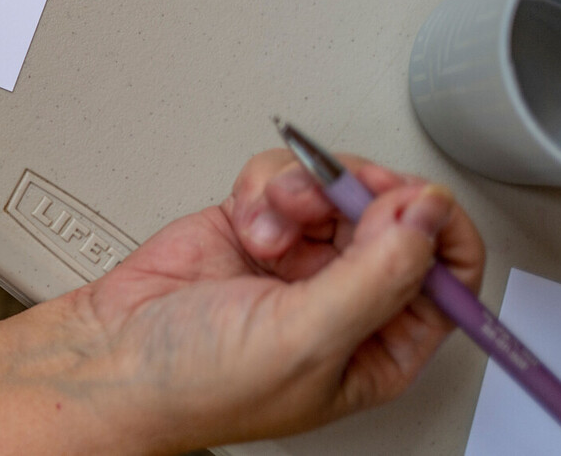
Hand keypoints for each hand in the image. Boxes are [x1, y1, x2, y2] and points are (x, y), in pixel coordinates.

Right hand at [55, 149, 484, 453]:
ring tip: (271, 220)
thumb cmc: (199, 384)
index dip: (434, 226)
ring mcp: (301, 257)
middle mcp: (348, 298)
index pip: (448, 273)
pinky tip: (247, 219)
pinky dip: (265, 186)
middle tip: (329, 196)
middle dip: (357, 197)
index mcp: (382, 345)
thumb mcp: (308, 339)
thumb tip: (429, 213)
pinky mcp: (258, 222)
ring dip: (303, 190)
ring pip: (336, 186)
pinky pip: (286, 176)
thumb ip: (379, 275)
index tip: (405, 202)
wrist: (112, 354)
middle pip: (392, 215)